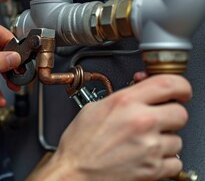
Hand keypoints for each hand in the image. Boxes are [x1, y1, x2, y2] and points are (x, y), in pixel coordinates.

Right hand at [33, 74, 190, 180]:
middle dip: (170, 116)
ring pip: (178, 139)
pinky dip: (164, 161)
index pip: (169, 84)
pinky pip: (175, 161)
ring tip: (143, 142)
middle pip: (180, 112)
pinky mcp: (154, 168)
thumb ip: (121, 97)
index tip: (180, 92)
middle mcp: (141, 121)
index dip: (180, 87)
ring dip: (164, 141)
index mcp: (125, 102)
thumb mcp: (94, 109)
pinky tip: (146, 157)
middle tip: (158, 120)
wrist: (74, 172)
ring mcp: (149, 146)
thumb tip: (140, 88)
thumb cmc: (79, 144)